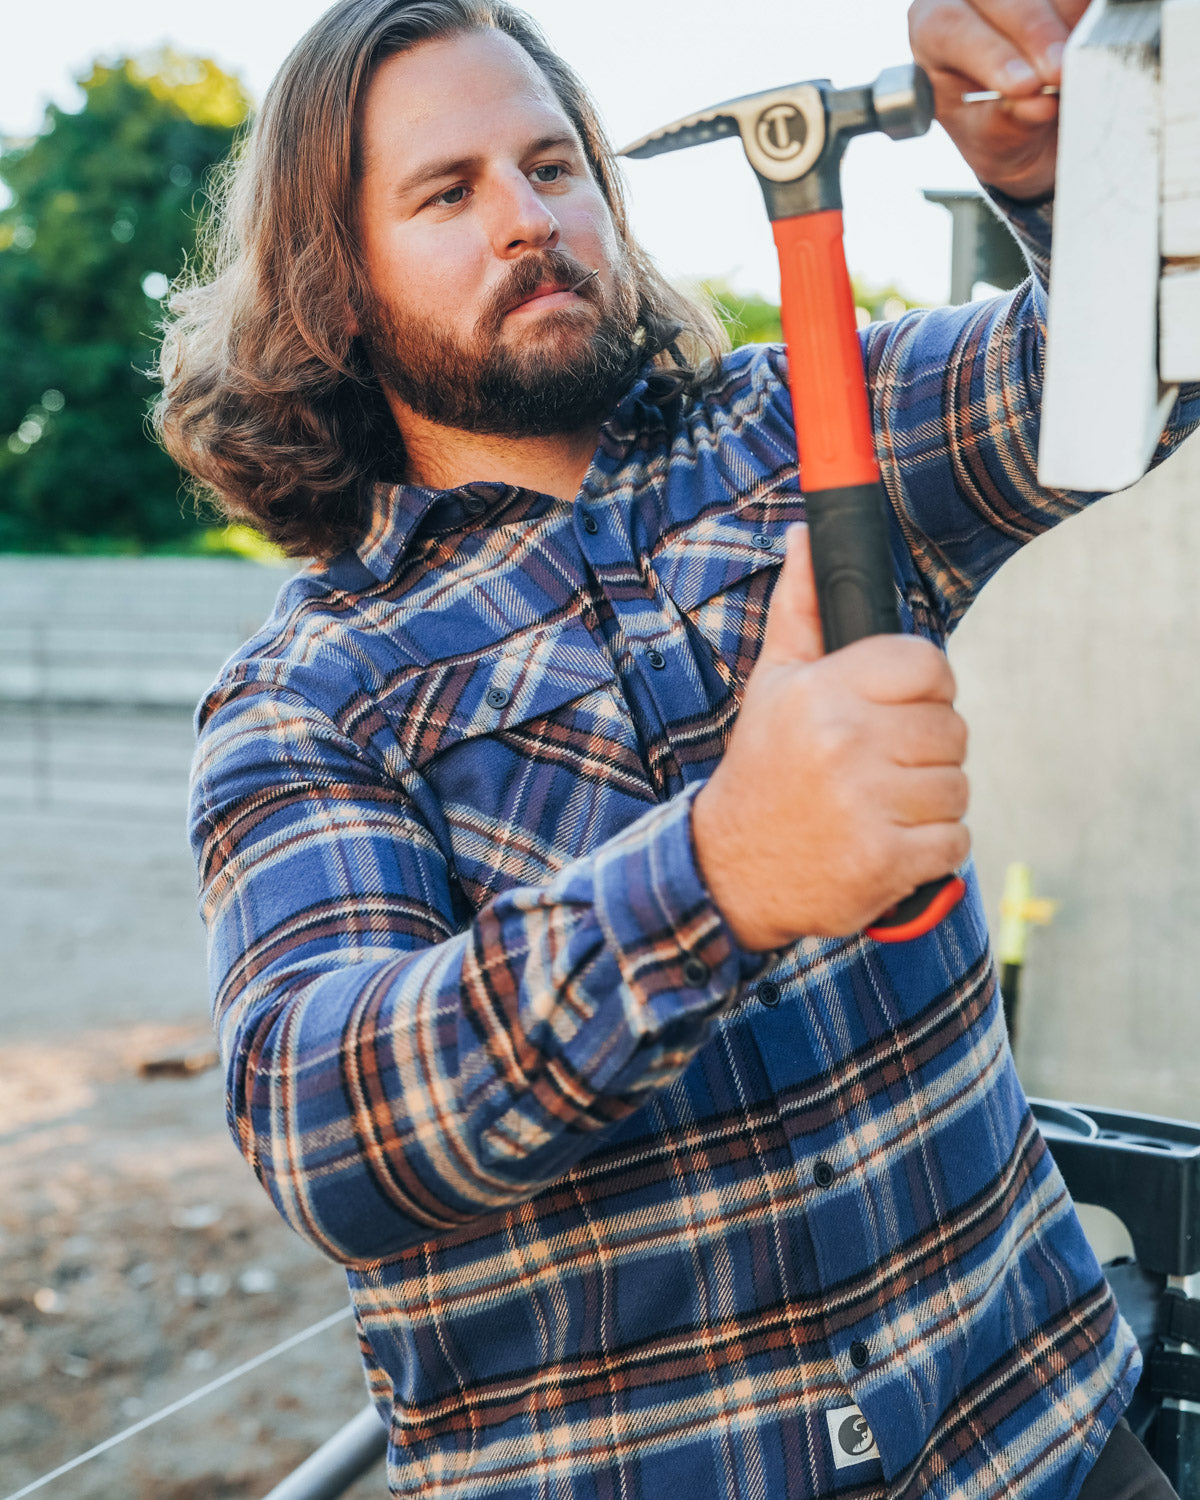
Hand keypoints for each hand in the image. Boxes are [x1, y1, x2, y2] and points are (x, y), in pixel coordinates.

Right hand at [692, 526, 970, 950]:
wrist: (730, 872)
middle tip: (879, 769)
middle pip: (951, 729)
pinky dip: (932, 850)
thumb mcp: (773, 686)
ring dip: (930, 803)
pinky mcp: (884, 860)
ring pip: (958, 787)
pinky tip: (886, 844)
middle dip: (925, 752)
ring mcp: (866, 803)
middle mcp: (843, 741)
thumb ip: (801, 611)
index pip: (927, 665)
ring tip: (878, 808)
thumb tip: (805, 537)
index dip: (923, 690)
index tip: (897, 712)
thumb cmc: (764, 771)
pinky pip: (955, 840)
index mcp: (821, 691)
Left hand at [908, 0, 1089, 200]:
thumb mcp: (994, 141)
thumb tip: (1037, 105)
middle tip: (1060, 73)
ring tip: (1085, 57)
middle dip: (1033, 32)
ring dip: (1068, 17)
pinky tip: (1100, 34)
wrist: (1034, 127)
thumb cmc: (997, 128)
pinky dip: (1091, 11)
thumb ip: (1008, 123)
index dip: (989, 55)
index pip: (949, 29)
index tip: (1025, 86)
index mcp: (932, 29)